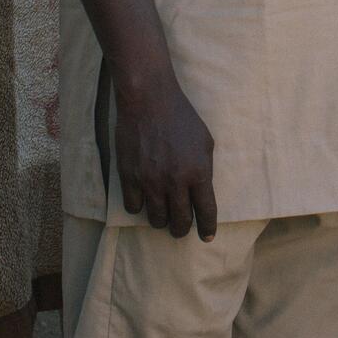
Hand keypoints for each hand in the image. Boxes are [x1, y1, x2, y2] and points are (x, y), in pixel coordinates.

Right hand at [114, 73, 216, 240]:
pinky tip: (143, 199)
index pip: (206, 212)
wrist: (150, 100)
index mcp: (198, 172)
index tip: (207, 237)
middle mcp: (175, 182)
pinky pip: (134, 208)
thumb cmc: (182, 118)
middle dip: (181, 228)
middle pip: (179, 223)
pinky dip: (139, 206)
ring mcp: (151, 181)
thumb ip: (204, 169)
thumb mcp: (205, 141)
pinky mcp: (130, 178)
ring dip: (161, 219)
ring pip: (156, 220)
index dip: (207, 229)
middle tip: (180, 226)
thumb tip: (202, 193)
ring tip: (163, 212)